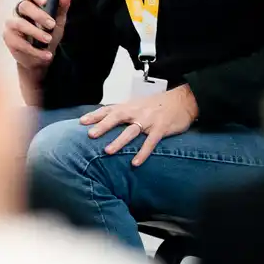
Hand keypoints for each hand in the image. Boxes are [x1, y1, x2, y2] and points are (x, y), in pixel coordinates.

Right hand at [3, 0, 70, 74]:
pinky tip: (46, 54)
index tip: (44, 1)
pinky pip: (20, 43)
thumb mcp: (58, 22)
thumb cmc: (47, 36)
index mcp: (30, 4)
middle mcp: (18, 12)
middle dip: (39, 15)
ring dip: (36, 32)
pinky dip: (35, 50)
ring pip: (20, 24)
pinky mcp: (9, 39)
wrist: (40, 59)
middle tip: (51, 25)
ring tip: (48, 40)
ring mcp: (11, 25)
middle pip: (24, 6)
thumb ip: (61, 7)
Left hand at [79, 84, 199, 165]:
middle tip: (90, 134)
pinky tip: (135, 163)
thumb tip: (106, 120)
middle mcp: (137, 112)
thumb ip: (124, 112)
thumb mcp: (139, 104)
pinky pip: (150, 142)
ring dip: (119, 141)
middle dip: (103, 126)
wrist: (182, 100)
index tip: (81, 122)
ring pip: (131, 131)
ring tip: (107, 151)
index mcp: (130, 106)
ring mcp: (149, 120)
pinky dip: (142, 153)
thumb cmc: (158, 104)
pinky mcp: (161, 129)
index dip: (95, 115)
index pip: (109, 109)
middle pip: (117, 117)